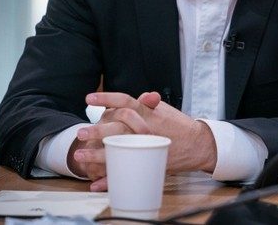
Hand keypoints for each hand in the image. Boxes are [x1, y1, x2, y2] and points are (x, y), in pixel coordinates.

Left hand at [69, 91, 217, 190]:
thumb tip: (142, 95)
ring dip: (96, 156)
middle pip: (117, 128)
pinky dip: (110, 179)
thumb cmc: (179, 126)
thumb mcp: (164, 110)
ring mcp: (145, 147)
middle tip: (80, 132)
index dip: (106, 98)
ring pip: (118, 151)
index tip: (88, 99)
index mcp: (147, 112)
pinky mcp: (147, 162)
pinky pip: (126, 171)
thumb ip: (148, 104)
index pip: (124, 101)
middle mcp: (145, 128)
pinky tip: (96, 183)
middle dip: (97, 131)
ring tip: (80, 156)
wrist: (197, 144)